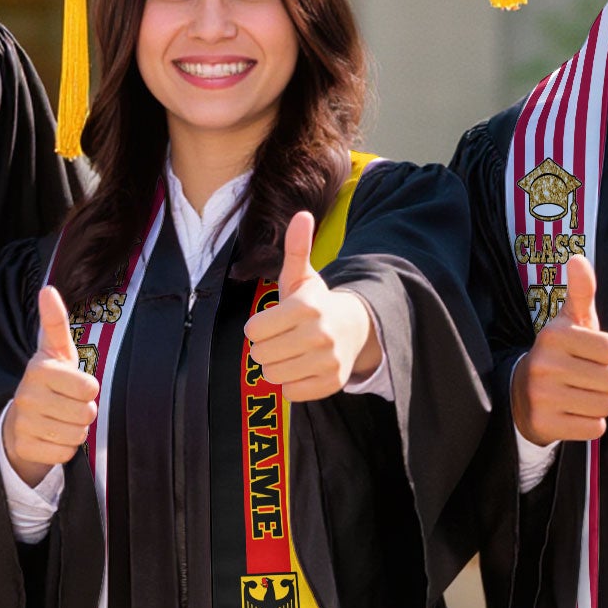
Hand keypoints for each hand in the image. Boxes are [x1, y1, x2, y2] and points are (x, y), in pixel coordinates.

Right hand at [1, 286, 98, 486]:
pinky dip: (64, 448)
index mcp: (39, 368)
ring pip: (77, 435)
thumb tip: (48, 288)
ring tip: (60, 419)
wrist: (20, 421)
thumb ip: (55, 322)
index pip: (89, 387)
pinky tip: (51, 436)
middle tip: (68, 405)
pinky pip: (65, 453)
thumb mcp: (55, 351)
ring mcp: (24, 422)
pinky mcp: (24, 447)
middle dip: (84, 412)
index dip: (89, 389)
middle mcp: (27, 395)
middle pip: (86, 413)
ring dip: (76, 430)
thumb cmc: (49, 381)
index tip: (75, 384)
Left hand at [242, 211, 377, 400]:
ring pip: (273, 376)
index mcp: (307, 307)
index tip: (271, 323)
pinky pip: (290, 392)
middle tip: (280, 339)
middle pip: (260, 355)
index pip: (254, 331)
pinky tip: (302, 367)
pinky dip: (291, 383)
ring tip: (290, 353)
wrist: (354, 329)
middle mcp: (320, 335)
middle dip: (265, 347)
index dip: (257, 328)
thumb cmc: (316, 303)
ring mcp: (328, 361)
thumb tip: (302, 214)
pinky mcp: (332, 383)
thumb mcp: (302, 276)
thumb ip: (296, 248)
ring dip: (276, 366)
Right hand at [510, 254, 607, 442]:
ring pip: (606, 405)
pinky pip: (594, 428)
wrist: (520, 394)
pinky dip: (589, 423)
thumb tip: (578, 258)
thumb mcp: (569, 322)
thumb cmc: (559, 354)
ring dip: (599, 403)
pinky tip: (572, 413)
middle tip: (584, 378)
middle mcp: (544, 364)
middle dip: (606, 382)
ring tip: (579, 395)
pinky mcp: (544, 424)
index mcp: (554, 335)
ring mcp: (542, 396)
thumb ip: (580, 292)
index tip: (589, 355)